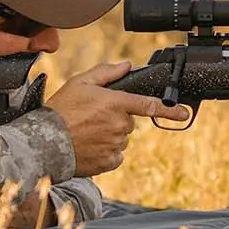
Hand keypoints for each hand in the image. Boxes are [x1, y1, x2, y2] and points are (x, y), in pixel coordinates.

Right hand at [44, 61, 189, 176]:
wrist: (44, 142)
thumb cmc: (60, 110)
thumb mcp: (80, 83)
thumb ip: (106, 73)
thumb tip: (127, 66)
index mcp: (116, 103)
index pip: (149, 105)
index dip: (170, 110)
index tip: (184, 114)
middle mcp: (119, 125)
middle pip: (128, 122)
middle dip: (116, 119)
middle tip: (92, 118)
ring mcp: (115, 145)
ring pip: (121, 139)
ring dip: (110, 135)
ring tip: (86, 132)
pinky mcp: (109, 161)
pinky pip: (115, 156)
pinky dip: (106, 152)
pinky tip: (89, 146)